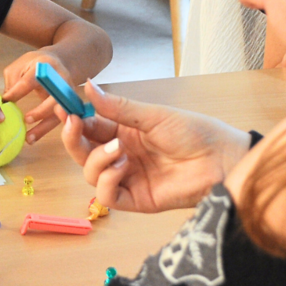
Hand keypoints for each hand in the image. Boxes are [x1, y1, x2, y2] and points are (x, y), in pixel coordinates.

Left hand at [1, 50, 67, 143]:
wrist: (58, 63)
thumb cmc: (35, 65)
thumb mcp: (20, 66)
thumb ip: (12, 82)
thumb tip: (4, 102)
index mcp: (45, 67)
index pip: (30, 81)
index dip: (17, 92)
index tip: (4, 103)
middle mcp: (60, 79)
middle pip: (54, 97)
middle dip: (42, 110)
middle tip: (27, 120)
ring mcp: (68, 92)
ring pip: (60, 112)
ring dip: (44, 127)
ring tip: (28, 138)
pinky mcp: (69, 104)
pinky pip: (59, 119)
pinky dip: (46, 130)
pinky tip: (32, 138)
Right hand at [60, 80, 251, 212]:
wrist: (221, 158)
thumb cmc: (194, 132)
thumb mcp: (152, 115)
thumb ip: (117, 106)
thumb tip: (88, 86)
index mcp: (123, 131)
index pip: (87, 126)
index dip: (73, 119)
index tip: (64, 107)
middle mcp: (121, 155)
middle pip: (82, 151)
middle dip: (73, 138)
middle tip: (73, 124)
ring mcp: (127, 178)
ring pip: (90, 173)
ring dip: (96, 159)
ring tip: (118, 149)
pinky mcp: (136, 199)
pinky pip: (106, 195)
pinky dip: (107, 180)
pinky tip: (123, 167)